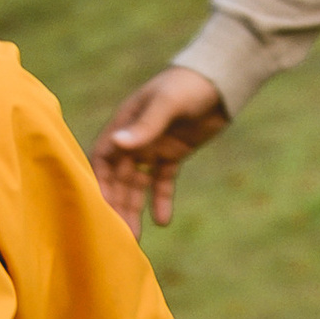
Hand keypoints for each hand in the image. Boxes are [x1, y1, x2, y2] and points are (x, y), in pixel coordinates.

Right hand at [90, 63, 229, 236]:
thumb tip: (118, 143)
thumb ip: (145, 125)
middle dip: (118, 204)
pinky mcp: (173, 154)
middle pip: (119, 177)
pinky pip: (163, 181)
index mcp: (126, 124)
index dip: (99, 182)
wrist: (220, 81)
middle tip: (119, 234)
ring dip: (136, 208)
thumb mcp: (168, 103)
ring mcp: (154, 147)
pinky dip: (161, 200)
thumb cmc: (189, 84)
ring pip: (138, 184)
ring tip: (136, 237)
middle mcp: (135, 138)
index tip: (100, 209)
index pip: (103, 158)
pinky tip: (163, 220)